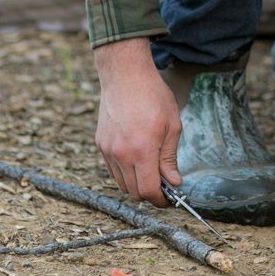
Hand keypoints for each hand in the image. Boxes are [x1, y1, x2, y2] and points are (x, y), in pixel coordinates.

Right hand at [93, 37, 181, 205]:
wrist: (125, 75)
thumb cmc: (152, 95)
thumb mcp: (172, 125)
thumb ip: (170, 158)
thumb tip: (173, 182)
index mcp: (142, 150)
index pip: (148, 190)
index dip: (160, 200)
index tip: (169, 198)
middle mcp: (121, 154)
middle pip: (133, 191)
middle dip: (149, 192)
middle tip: (163, 184)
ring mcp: (108, 150)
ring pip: (121, 183)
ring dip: (136, 183)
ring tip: (150, 169)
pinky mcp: (101, 144)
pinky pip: (112, 169)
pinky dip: (125, 172)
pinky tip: (137, 158)